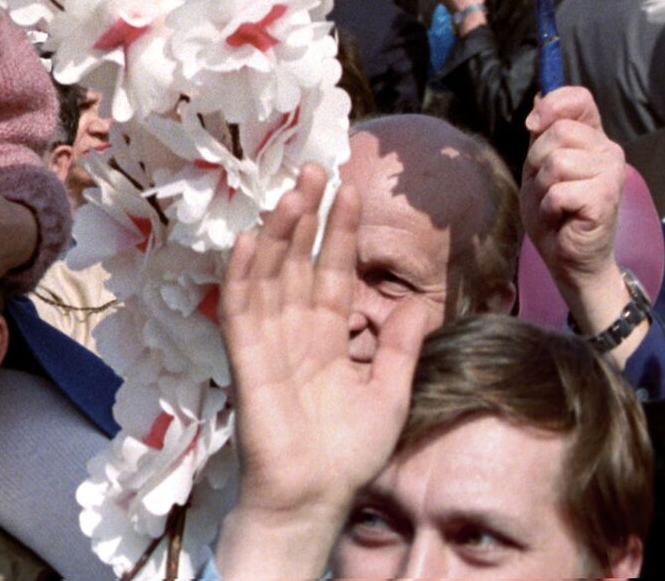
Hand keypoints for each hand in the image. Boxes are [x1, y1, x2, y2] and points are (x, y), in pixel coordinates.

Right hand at [213, 167, 429, 580]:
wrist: (315, 495)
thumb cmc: (349, 451)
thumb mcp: (389, 394)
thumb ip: (401, 347)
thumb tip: (423, 303)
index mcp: (329, 332)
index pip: (335, 269)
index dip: (340, 231)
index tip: (348, 188)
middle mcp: (296, 326)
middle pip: (300, 259)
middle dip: (307, 215)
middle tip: (313, 169)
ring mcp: (269, 337)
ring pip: (271, 272)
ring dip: (279, 234)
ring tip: (291, 195)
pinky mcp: (247, 356)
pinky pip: (241, 308)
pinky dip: (242, 274)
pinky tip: (250, 241)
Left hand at [523, 86, 633, 348]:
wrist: (566, 256)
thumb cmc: (552, 209)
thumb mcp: (538, 164)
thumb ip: (542, 132)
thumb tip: (539, 95)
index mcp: (592, 137)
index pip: (579, 97)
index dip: (552, 105)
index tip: (534, 126)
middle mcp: (608, 150)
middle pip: (558, 131)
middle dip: (537, 160)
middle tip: (547, 185)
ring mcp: (611, 173)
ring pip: (556, 161)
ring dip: (543, 186)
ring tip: (554, 202)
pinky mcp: (606, 197)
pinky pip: (559, 190)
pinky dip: (549, 206)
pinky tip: (561, 216)